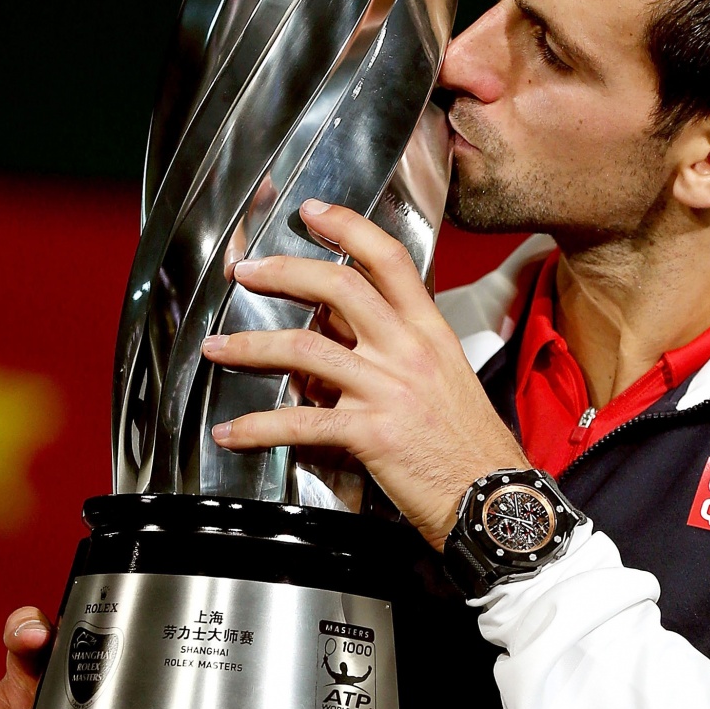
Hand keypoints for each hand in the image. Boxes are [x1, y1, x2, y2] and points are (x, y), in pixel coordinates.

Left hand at [203, 199, 528, 550]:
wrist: (492, 496)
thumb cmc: (468, 441)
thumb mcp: (444, 374)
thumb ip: (396, 346)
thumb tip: (341, 330)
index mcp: (429, 330)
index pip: (388, 259)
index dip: (347, 227)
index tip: (312, 212)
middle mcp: (408, 351)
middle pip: (338, 287)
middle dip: (282, 272)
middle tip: (245, 272)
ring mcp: (389, 390)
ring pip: (305, 348)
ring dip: (250, 345)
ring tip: (217, 347)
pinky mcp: (372, 433)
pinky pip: (300, 422)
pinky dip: (257, 427)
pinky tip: (232, 432)